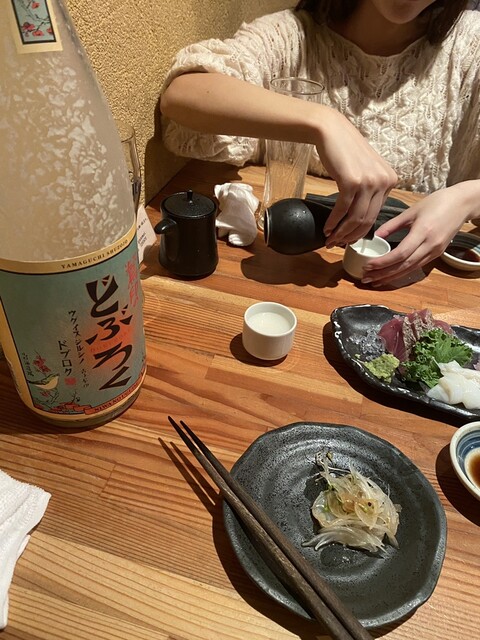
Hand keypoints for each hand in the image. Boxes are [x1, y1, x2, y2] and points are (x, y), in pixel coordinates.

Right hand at [317, 109, 397, 246]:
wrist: (332, 131)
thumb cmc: (346, 151)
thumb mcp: (367, 170)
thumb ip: (371, 190)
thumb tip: (362, 218)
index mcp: (391, 180)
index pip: (377, 214)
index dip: (361, 231)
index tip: (348, 238)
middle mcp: (384, 181)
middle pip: (368, 219)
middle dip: (351, 236)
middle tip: (338, 244)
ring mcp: (369, 182)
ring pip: (356, 218)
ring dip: (341, 232)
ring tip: (330, 239)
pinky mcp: (352, 182)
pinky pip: (343, 210)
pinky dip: (333, 222)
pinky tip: (327, 228)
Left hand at [361, 185, 475, 284]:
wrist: (462, 204)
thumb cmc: (437, 202)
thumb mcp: (412, 211)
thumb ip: (392, 224)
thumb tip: (375, 236)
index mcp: (423, 232)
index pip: (400, 254)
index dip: (383, 262)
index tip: (368, 266)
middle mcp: (430, 245)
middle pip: (404, 265)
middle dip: (383, 274)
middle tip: (365, 279)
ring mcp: (434, 251)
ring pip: (410, 269)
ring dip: (391, 277)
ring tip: (374, 281)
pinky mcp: (436, 254)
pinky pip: (417, 267)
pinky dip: (402, 272)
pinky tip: (390, 275)